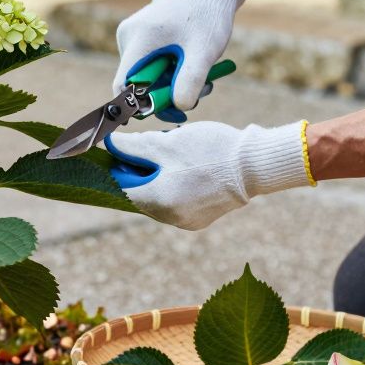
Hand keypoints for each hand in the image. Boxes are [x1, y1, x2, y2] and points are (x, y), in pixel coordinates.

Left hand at [105, 121, 312, 230]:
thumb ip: (134, 146)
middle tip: (148, 146)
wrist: (255, 165)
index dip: (116, 167)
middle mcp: (170, 218)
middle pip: (140, 194)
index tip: (118, 149)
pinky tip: (187, 166)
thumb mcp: (167, 143)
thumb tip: (109, 146)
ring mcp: (187, 221)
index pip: (122, 187)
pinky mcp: (200, 219)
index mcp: (158, 201)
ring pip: (158, 197)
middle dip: (139, 170)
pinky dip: (173, 185)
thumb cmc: (210, 151)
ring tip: (172, 153)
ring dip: (157, 177)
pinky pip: (176, 202)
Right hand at [113, 0, 250, 114]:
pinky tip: (192, 64)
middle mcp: (128, 36)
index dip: (142, 105)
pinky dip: (171, 71)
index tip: (171, 112)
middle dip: (168, 94)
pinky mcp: (141, 35)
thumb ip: (191, 79)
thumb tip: (180, 107)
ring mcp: (133, 35)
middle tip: (200, 94)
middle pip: (137, 82)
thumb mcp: (204, 51)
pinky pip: (150, 64)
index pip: (124, 84)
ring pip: (146, 75)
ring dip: (172, 83)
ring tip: (204, 77)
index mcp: (138, 38)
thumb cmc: (208, 15)